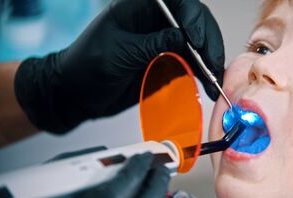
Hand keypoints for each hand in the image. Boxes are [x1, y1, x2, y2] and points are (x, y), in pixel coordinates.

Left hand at [14, 0, 223, 133]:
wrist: (76, 94)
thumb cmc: (85, 66)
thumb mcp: (120, 52)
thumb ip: (154, 44)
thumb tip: (184, 38)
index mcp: (140, 7)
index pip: (179, 4)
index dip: (195, 20)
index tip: (199, 42)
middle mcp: (155, 22)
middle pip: (193, 23)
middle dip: (208, 42)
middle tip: (214, 64)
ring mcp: (161, 42)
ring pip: (195, 45)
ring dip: (209, 60)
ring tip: (216, 80)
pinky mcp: (164, 62)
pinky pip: (189, 63)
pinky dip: (200, 73)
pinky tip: (207, 84)